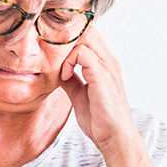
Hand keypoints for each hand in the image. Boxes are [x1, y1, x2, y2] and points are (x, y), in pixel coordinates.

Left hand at [59, 26, 135, 151]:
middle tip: (52, 55)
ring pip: (86, 36)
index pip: (88, 34)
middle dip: (66, 37)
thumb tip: (55, 71)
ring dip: (66, 48)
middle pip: (88, 29)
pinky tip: (64, 76)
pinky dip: (69, 61)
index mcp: (104, 64)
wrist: (114, 137)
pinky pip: (83, 53)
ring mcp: (107, 66)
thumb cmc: (100, 119)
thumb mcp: (79, 95)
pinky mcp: (102, 76)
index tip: (53, 53)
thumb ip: (70, 80)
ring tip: (59, 68)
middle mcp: (108, 61)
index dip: (69, 38)